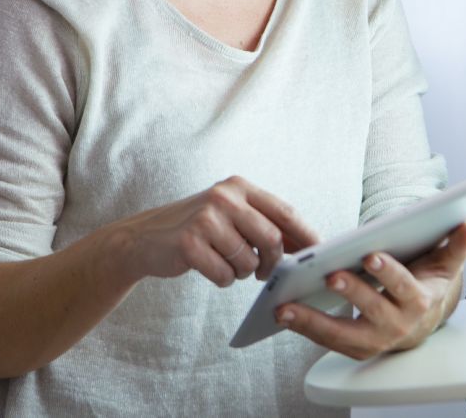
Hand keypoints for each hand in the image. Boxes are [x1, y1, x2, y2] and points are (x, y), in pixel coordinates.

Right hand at [114, 176, 319, 287]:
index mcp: (238, 186)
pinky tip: (208, 267)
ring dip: (241, 272)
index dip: (306, 235)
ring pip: (248, 261)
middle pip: (271, 239)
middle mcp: (223, 196)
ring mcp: (205, 218)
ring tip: (225, 262)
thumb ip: (264, 223)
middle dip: (272, 263)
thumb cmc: (197, 228)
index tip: (319, 254)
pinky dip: (222, 279)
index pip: (285, 211)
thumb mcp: (230, 214)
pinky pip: (225, 275)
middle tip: (263, 272)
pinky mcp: (189, 243)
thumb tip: (306, 246)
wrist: (145, 238)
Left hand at [274, 221, 465, 359]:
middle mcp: (397, 326)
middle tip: (330, 275)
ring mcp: (374, 340)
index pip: (404, 288)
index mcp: (419, 303)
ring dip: (313, 321)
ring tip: (286, 306)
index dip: (388, 273)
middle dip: (351, 294)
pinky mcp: (354, 347)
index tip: (371, 255)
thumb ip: (456, 246)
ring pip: (342, 334)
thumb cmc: (427, 285)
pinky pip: (327, 340)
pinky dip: (305, 328)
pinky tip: (284, 313)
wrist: (422, 320)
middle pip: (372, 312)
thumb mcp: (444, 265)